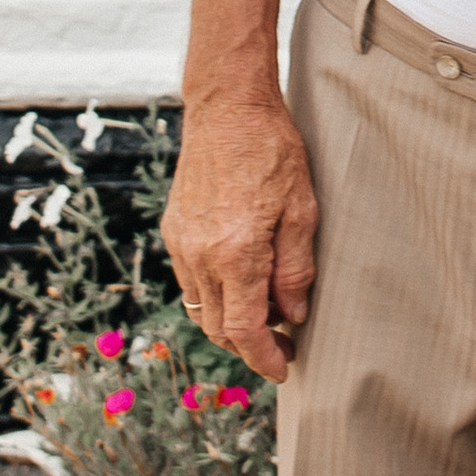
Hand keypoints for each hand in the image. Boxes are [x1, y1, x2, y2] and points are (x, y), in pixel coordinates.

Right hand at [161, 97, 318, 382]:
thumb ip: (295, 269)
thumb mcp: (301, 209)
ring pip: (201, 309)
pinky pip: (190, 281)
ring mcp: (181, 244)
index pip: (244, 332)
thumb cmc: (272, 150)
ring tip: (266, 313)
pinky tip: (240, 280)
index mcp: (234, 254)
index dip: (264, 359)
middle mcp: (200, 256)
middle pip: (218, 329)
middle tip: (283, 342)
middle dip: (250, 346)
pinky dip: (214, 295)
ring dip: (230, 323)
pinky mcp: (173, 230)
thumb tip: (292, 315)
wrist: (227, 106)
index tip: (283, 368)